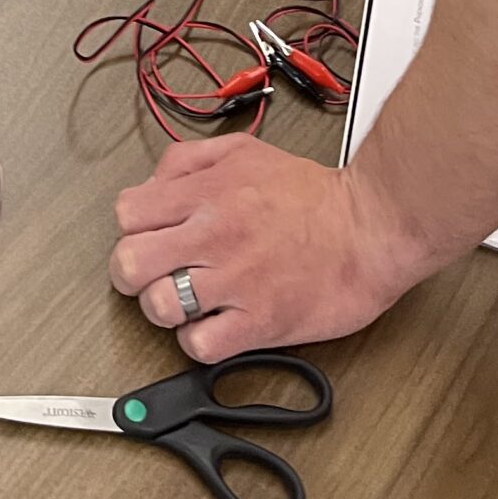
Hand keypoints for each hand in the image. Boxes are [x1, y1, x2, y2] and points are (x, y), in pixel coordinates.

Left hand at [110, 135, 423, 360]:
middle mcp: (212, 235)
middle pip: (129, 264)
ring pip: (158, 308)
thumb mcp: (244, 152)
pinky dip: (198, 342)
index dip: (132, 230)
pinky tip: (214, 326)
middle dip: (132, 273)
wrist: (370, 228)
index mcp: (206, 193)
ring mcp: (234, 281)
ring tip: (187, 302)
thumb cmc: (314, 196)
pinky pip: (199, 346)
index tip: (148, 238)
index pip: (127, 213)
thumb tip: (153, 184)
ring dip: (165, 309)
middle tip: (153, 275)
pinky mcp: (258, 323)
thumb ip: (189, 161)